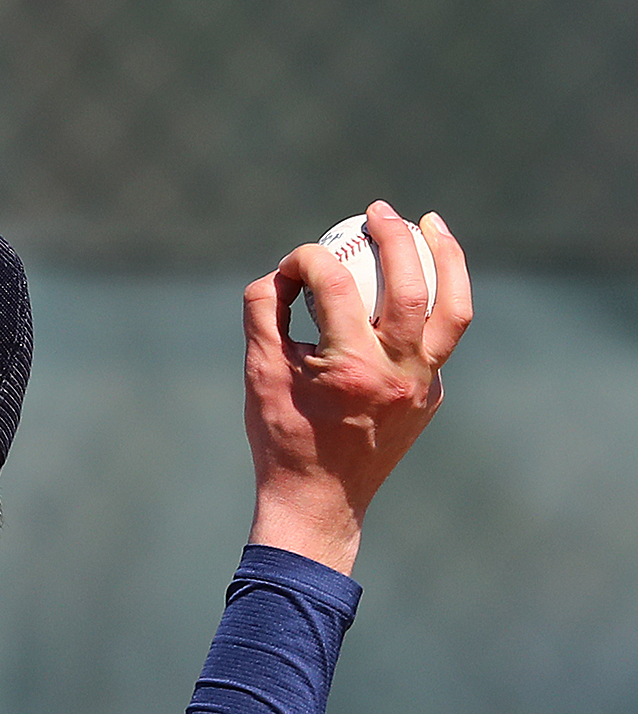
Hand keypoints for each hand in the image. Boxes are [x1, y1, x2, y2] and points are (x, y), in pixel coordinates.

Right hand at [241, 201, 472, 574]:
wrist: (319, 501)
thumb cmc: (281, 438)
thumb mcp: (261, 375)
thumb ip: (264, 316)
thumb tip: (278, 274)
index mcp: (348, 367)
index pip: (335, 287)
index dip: (309, 260)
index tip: (293, 263)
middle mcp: (396, 374)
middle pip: (409, 285)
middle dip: (393, 237)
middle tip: (377, 212)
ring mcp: (424, 386)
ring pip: (452, 307)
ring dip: (446, 257)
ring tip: (431, 224)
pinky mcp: (433, 395)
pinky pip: (441, 339)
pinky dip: (432, 304)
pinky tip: (417, 285)